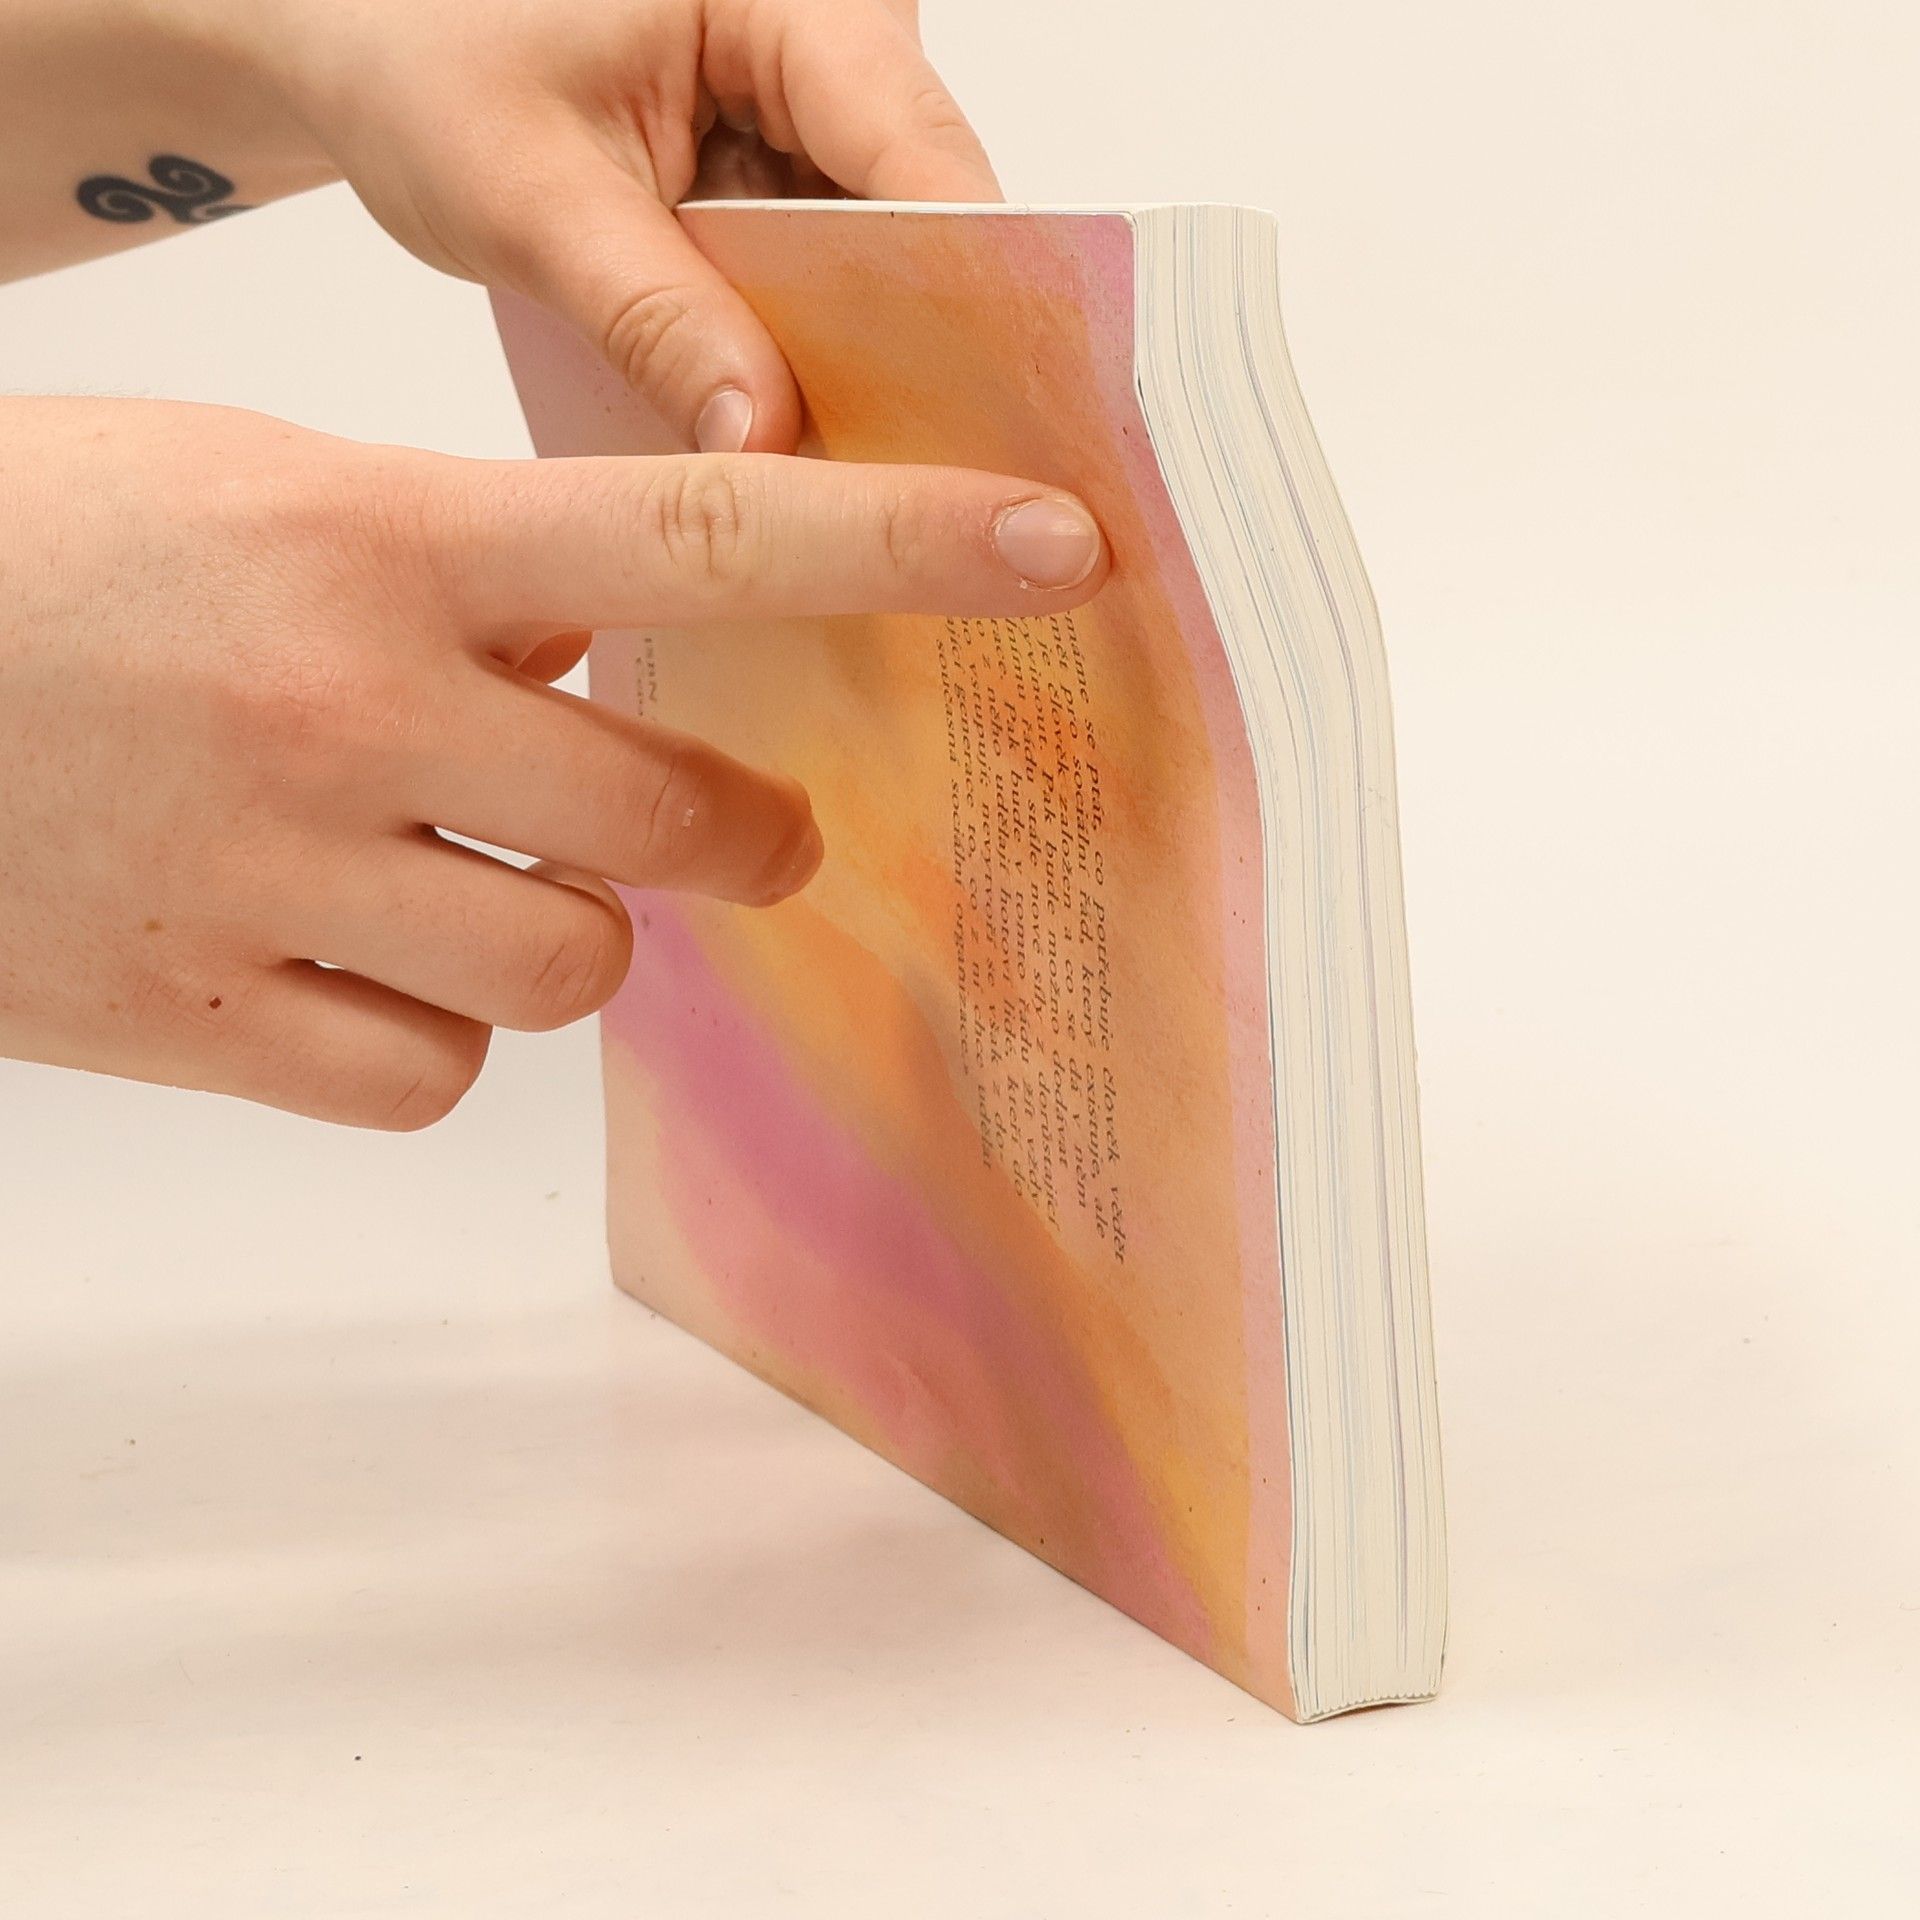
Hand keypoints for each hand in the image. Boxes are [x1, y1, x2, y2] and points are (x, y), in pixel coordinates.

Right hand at [0, 397, 1104, 1126]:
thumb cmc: (42, 557)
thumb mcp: (264, 494)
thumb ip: (459, 580)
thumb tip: (613, 673)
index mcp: (376, 538)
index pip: (705, 528)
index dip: (905, 540)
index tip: (1060, 545)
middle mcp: (345, 707)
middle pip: (673, 820)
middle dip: (732, 829)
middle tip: (738, 819)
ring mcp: (271, 877)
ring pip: (567, 970)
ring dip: (557, 930)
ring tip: (454, 871)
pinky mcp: (198, 1021)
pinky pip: (429, 1077)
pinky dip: (425, 1033)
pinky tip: (342, 957)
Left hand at [210, 0, 997, 448]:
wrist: (371, 42)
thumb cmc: (425, 60)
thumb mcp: (529, 194)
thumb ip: (654, 319)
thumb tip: (767, 450)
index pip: (917, 151)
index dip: (975, 295)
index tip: (1002, 426)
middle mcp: (828, 44)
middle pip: (930, 218)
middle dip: (932, 356)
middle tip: (948, 497)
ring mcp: (814, 119)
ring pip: (893, 268)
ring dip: (880, 376)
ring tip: (885, 489)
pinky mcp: (786, 183)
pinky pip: (837, 289)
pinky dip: (821, 367)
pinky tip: (817, 447)